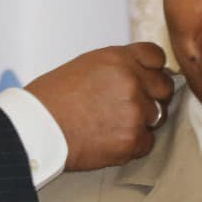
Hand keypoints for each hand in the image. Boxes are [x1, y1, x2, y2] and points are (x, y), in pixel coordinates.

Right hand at [26, 42, 175, 170]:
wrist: (36, 128)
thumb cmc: (53, 97)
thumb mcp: (87, 65)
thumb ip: (119, 66)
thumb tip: (144, 74)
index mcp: (119, 58)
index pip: (157, 57)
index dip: (152, 70)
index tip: (144, 79)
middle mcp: (131, 81)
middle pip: (164, 87)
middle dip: (151, 96)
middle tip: (127, 106)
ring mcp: (134, 111)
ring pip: (158, 116)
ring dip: (142, 121)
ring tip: (113, 124)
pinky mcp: (132, 140)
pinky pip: (148, 142)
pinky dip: (133, 144)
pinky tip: (109, 140)